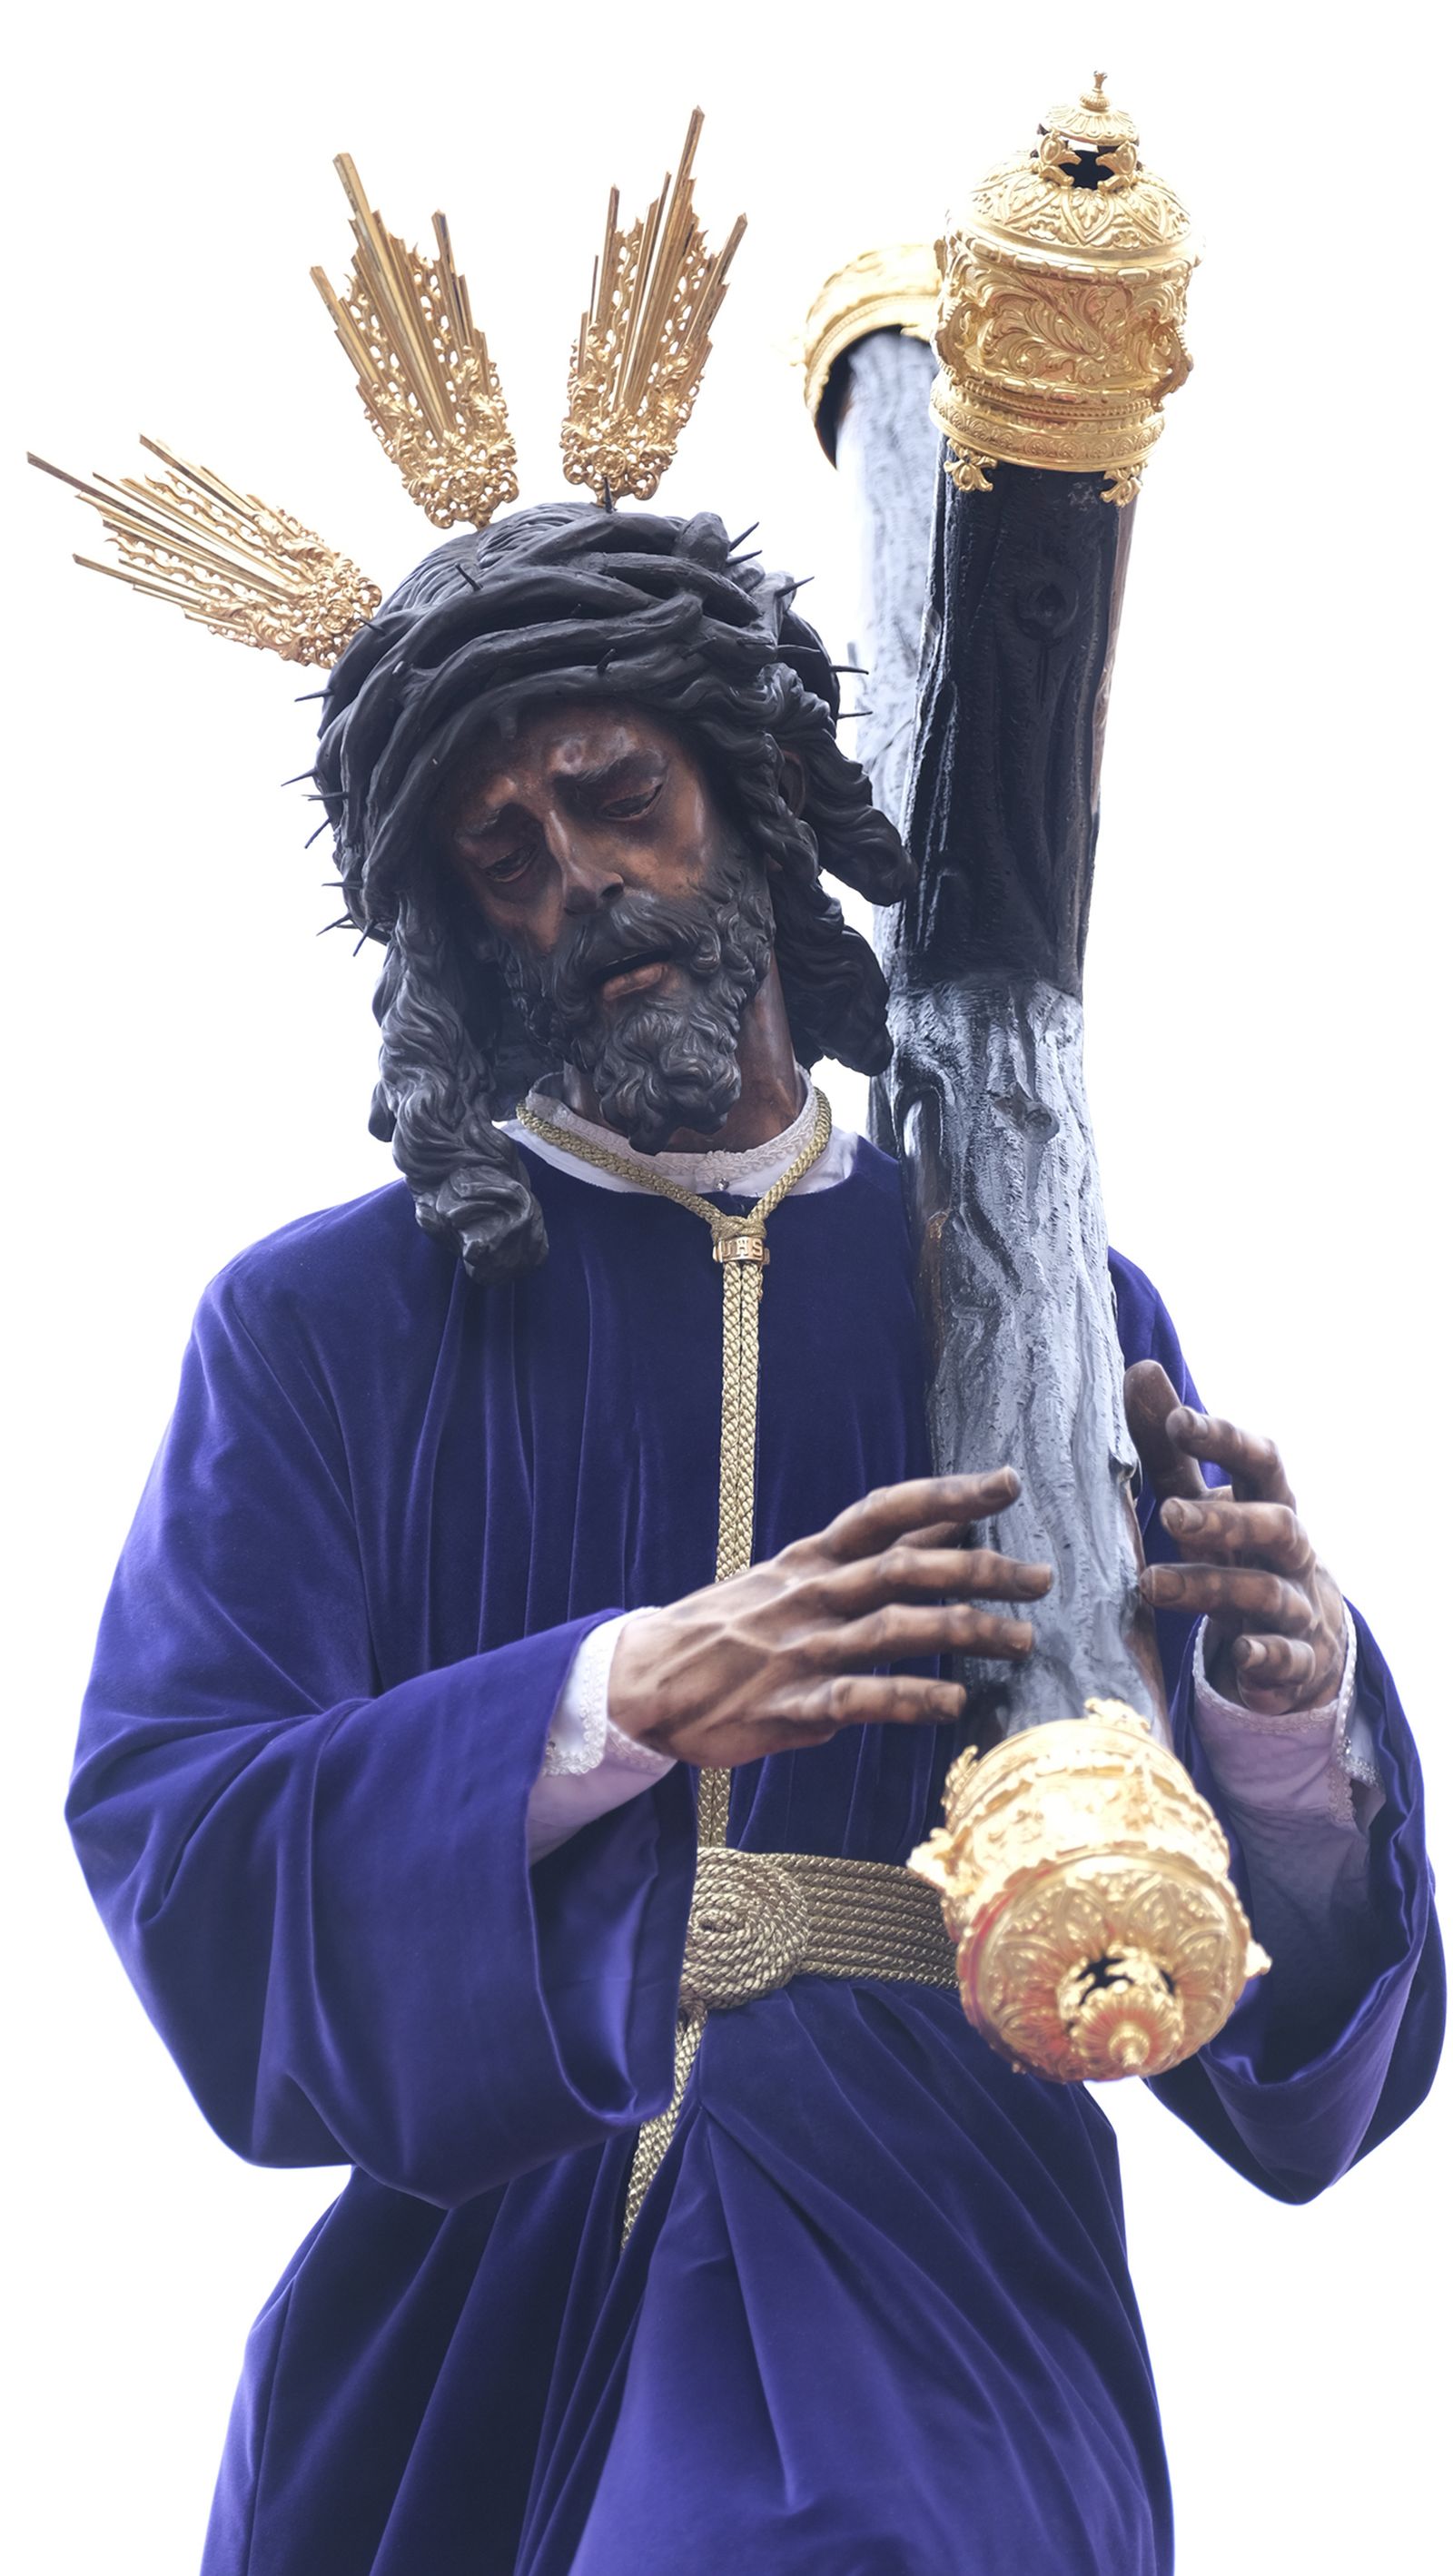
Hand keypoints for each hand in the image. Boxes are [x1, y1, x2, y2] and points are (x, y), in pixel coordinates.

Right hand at [608, 1468, 1052, 1767]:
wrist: (641, 1682)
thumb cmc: (731, 1627)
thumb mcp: (795, 1577)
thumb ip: (871, 1556)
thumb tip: (947, 1527)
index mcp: (811, 1560)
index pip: (886, 1513)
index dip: (947, 1495)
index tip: (1007, 1483)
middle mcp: (811, 1596)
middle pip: (905, 1568)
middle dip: (980, 1570)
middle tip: (1042, 1579)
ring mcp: (800, 1650)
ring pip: (893, 1629)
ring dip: (964, 1632)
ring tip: (1021, 1641)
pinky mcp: (787, 1707)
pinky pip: (857, 1698)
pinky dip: (908, 1699)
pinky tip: (952, 1705)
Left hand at [1126, 1360, 1345, 1714]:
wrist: (1299, 1636)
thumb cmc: (1237, 1550)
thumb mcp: (1204, 1499)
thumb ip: (1170, 1447)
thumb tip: (1139, 1369)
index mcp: (1270, 1501)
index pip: (1260, 1461)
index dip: (1225, 1439)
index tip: (1180, 1420)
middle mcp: (1292, 1550)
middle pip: (1275, 1525)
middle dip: (1225, 1517)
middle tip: (1168, 1513)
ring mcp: (1298, 1606)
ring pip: (1266, 1593)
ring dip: (1210, 1586)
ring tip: (1149, 1584)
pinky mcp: (1296, 1660)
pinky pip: (1288, 1659)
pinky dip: (1267, 1659)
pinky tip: (1241, 1658)